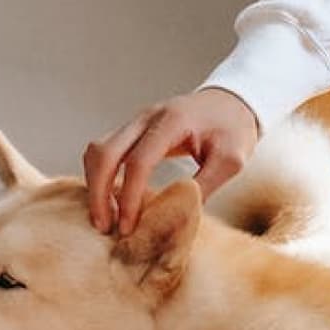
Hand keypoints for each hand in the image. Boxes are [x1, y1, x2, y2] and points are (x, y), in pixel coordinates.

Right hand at [83, 88, 259, 234]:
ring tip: (104, 218)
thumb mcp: (231, 159)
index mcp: (172, 122)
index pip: (139, 161)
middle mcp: (147, 118)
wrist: (233, 101)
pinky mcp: (135, 129)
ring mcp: (138, 121)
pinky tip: (111, 199)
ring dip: (95, 183)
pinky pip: (106, 150)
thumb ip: (205, 184)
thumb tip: (177, 215)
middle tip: (104, 226)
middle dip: (99, 192)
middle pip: (105, 152)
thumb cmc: (234, 129)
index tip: (128, 227)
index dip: (129, 197)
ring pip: (98, 149)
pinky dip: (101, 175)